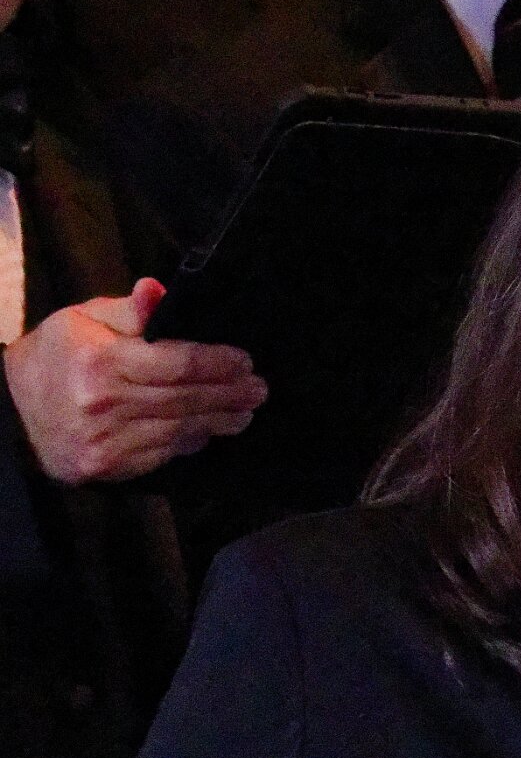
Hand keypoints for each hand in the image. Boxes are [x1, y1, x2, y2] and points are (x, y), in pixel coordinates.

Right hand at [2, 278, 264, 484]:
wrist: (8, 410)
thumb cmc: (53, 357)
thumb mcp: (82, 320)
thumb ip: (129, 310)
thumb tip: (159, 291)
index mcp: (103, 362)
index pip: (180, 363)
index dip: (219, 362)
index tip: (244, 360)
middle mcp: (106, 404)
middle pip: (187, 399)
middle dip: (230, 394)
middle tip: (258, 389)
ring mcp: (106, 440)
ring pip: (181, 430)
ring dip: (219, 421)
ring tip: (244, 411)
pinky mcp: (106, 466)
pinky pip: (162, 454)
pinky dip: (189, 442)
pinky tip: (207, 432)